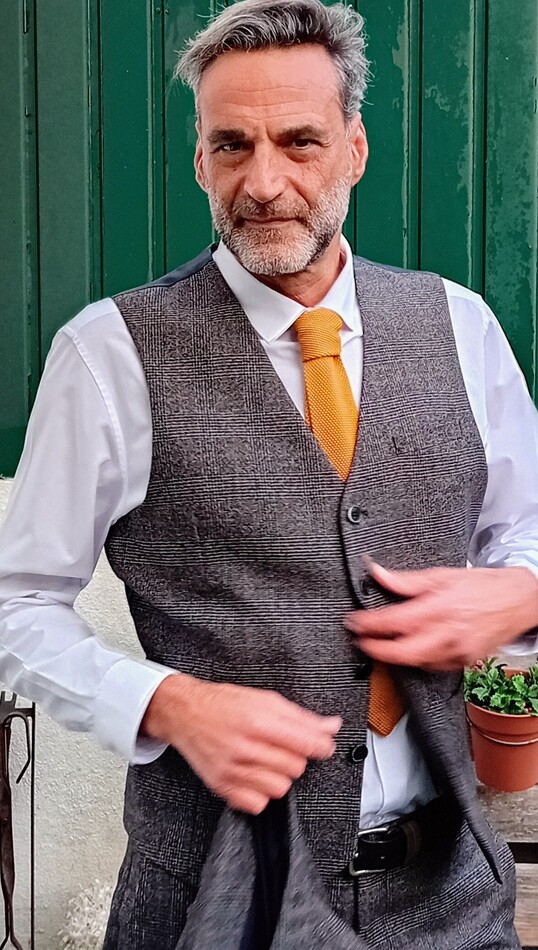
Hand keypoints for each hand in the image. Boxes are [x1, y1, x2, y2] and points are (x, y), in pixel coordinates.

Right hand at [141, 674, 341, 813]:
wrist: (186, 713)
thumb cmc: (225, 703)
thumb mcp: (265, 700)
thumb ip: (301, 717)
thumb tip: (332, 726)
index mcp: (258, 720)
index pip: (306, 744)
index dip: (321, 746)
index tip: (323, 746)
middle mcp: (245, 747)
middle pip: (296, 768)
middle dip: (295, 757)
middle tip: (282, 746)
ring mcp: (232, 769)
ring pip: (280, 789)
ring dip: (279, 776)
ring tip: (267, 761)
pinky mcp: (222, 786)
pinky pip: (258, 804)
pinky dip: (261, 793)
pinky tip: (254, 775)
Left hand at [344, 562, 537, 670]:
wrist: (519, 601)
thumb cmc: (483, 585)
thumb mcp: (442, 575)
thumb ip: (407, 580)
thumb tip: (377, 574)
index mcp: (440, 607)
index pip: (395, 621)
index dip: (369, 624)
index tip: (353, 623)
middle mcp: (448, 633)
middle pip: (403, 652)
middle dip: (376, 650)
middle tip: (359, 642)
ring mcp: (457, 651)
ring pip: (417, 662)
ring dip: (394, 657)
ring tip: (379, 647)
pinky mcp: (464, 662)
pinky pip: (433, 666)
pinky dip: (418, 659)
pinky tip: (410, 650)